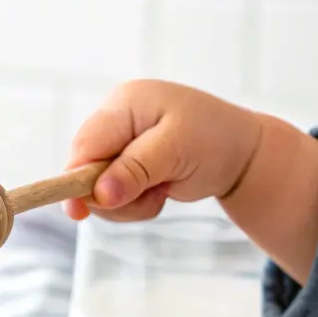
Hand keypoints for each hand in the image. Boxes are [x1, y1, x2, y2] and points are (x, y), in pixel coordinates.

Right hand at [64, 79, 317, 283]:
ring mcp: (120, 146)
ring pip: (97, 191)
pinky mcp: (126, 166)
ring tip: (161, 191)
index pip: (85, 145)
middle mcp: (116, 121)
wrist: (242, 154)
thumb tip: (98, 194)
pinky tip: (160, 191)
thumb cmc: (214, 141)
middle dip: (113, 195)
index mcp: (125, 104)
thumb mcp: (175, 151)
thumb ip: (134, 171)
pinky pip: (112, 198)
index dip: (76, 180)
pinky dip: (135, 205)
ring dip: (128, 204)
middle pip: (85, 171)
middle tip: (152, 195)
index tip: (78, 212)